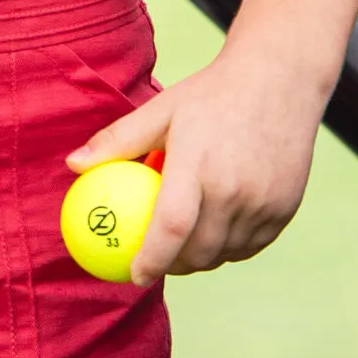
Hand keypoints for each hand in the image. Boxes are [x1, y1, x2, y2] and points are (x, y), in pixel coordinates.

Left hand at [74, 0, 357, 285]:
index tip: (133, 275)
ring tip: (183, 248)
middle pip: (199, 251)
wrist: (279, 82)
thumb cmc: (209, 96)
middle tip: (156, 262)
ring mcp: (264, 201)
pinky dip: (231, 247)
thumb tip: (72, 165)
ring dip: (202, 259)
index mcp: (197, 163)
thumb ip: (118, 140)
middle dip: (175, 267)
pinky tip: (215, 234)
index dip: (151, 259)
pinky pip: (251, 244)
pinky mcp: (285, 208)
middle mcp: (234, 188)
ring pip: (226, 253)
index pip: (170, 227)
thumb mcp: (160, 110)